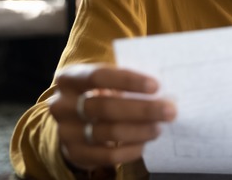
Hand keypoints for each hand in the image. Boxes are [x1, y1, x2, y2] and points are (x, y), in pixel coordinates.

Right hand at [48, 64, 176, 171]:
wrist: (74, 124)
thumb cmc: (99, 94)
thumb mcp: (105, 82)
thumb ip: (126, 81)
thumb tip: (163, 86)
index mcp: (70, 79)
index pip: (98, 76)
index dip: (128, 81)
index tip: (155, 86)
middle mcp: (62, 105)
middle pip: (106, 107)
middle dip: (142, 109)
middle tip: (169, 111)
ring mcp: (66, 131)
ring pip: (108, 132)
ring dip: (140, 130)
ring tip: (159, 127)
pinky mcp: (75, 153)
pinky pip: (107, 156)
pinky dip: (130, 150)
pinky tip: (144, 143)